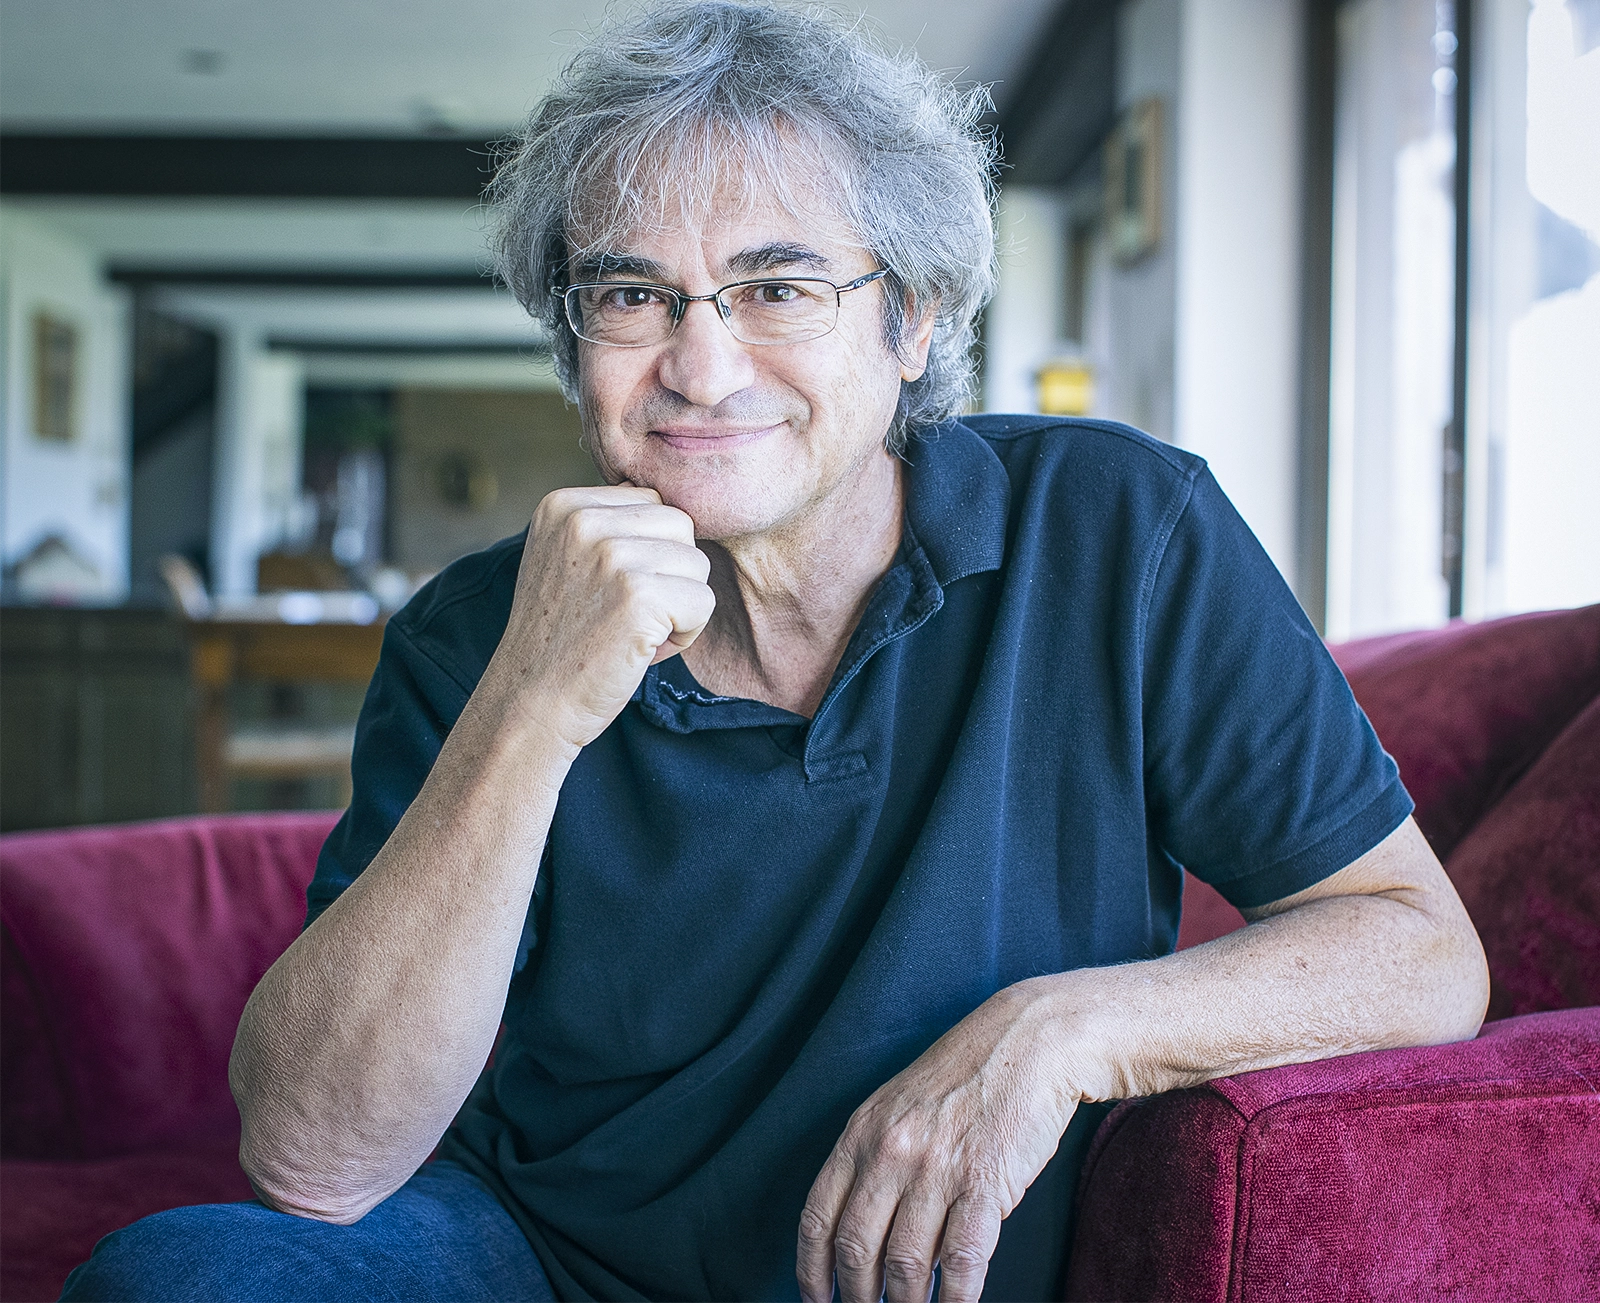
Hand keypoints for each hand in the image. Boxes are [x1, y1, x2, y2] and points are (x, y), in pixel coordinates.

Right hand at [486, 484, 714, 750]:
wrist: (530, 704)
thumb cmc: (561, 638)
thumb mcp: (565, 559)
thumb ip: (607, 523)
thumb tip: (669, 497)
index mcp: (563, 504)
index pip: (653, 502)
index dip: (648, 554)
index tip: (608, 592)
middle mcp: (584, 520)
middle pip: (681, 527)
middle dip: (670, 575)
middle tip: (626, 616)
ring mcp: (611, 556)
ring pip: (698, 564)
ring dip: (679, 606)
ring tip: (631, 632)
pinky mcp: (639, 596)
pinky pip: (703, 602)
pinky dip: (685, 634)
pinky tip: (642, 650)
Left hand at [797, 981, 1084, 1302]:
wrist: (1030, 1042)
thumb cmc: (967, 1077)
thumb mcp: (900, 1107)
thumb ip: (876, 1162)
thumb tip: (869, 1234)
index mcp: (861, 1132)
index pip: (818, 1217)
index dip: (812, 1270)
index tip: (818, 1300)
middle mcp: (890, 1151)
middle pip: (856, 1249)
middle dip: (858, 1299)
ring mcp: (936, 1168)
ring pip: (905, 1264)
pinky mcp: (984, 1183)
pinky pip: (961, 1262)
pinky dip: (954, 1300)